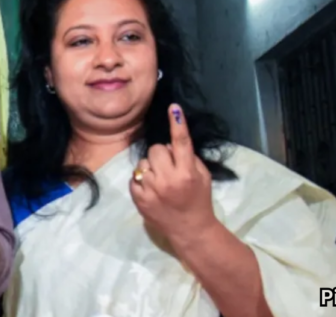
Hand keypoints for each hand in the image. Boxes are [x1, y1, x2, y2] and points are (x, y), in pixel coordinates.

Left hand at [130, 103, 218, 253]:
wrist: (189, 229)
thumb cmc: (199, 199)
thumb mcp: (202, 176)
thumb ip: (188, 157)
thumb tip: (171, 145)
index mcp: (186, 173)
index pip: (181, 143)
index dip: (177, 123)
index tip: (173, 107)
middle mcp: (168, 180)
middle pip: (156, 149)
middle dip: (162, 154)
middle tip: (169, 166)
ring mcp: (151, 190)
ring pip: (142, 162)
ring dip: (150, 167)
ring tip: (159, 180)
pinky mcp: (139, 199)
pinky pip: (133, 177)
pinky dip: (141, 180)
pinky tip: (151, 189)